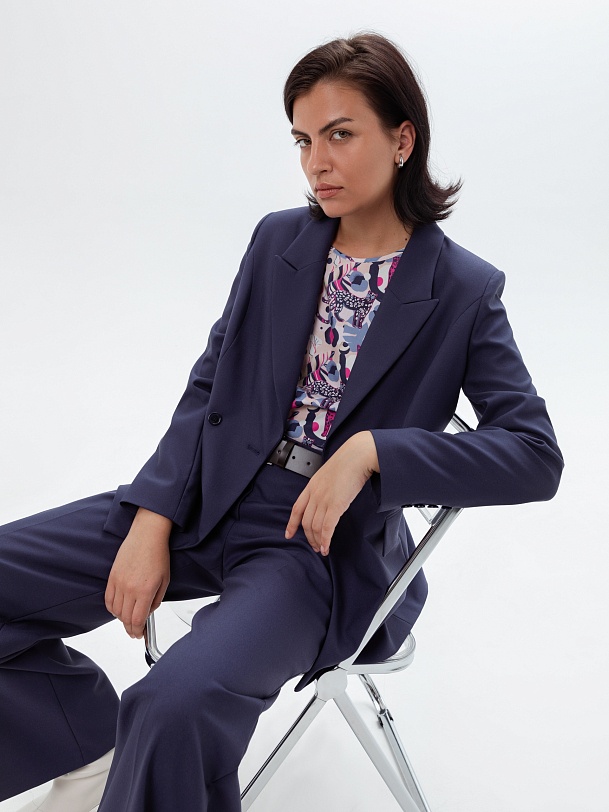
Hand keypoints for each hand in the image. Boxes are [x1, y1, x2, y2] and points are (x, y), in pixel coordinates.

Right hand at [105, 508, 171, 637]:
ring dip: (122, 619)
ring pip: (116, 611)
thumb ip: (156, 600)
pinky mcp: (112, 577)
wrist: (146, 535)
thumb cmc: (158, 554)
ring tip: (128, 620)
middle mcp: (130, 588)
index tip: (140, 634)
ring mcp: (119, 583)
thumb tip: (148, 613)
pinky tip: (118, 609)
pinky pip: (108, 599)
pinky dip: (112, 608)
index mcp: (145, 590)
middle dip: (130, 628)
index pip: (137, 620)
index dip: (138, 631)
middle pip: (125, 618)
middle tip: (135, 631)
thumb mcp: (165, 581)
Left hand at [285, 431, 378, 556]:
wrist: (357, 456)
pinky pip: (327, 528)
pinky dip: (326, 540)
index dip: (291, 524)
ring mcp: (324, 500)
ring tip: (322, 549)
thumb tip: (328, 496)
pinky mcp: (336, 505)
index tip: (288, 534)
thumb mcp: (329, 473)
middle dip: (309, 537)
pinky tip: (327, 547)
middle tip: (314, 546)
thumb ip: (325, 486)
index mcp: (311, 486)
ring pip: (316, 527)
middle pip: (306, 522)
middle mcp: (315, 494)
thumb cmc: (348, 462)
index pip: (296, 509)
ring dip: (318, 541)